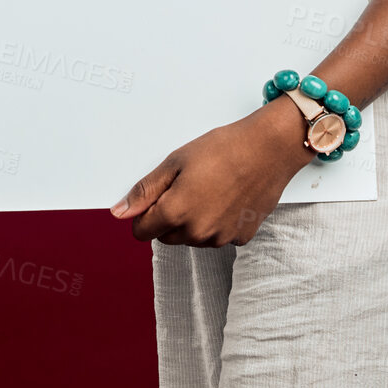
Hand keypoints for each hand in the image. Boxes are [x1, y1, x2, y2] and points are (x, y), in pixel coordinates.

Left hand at [111, 101, 310, 246]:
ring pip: (192, 238)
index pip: (142, 232)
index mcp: (177, 212)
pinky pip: (217, 236)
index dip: (143, 213)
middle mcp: (198, 232)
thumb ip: (145, 191)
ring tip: (208, 188)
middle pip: (166, 237)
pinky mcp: (241, 237)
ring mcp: (221, 237)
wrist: (268, 150)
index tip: (155, 197)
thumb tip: (119, 213)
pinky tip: (226, 198)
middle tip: (184, 186)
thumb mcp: (175, 162)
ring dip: (192, 221)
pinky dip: (216, 222)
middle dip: (168, 217)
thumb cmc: (223, 149)